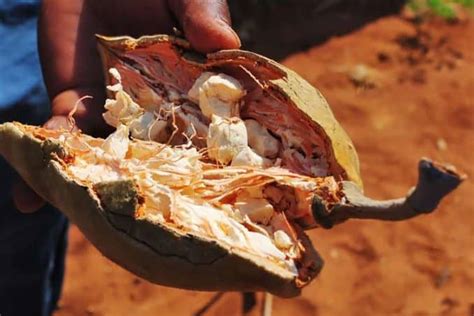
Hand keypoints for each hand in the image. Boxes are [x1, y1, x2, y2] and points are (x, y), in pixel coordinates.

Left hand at [12, 0, 239, 212]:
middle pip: (160, 157)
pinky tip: (29, 197)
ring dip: (98, 187)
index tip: (216, 201)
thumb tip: (225, 43)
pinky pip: (62, 133)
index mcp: (195, 92)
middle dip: (155, 191)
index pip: (210, 131)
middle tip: (154, 235)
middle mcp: (158, 111)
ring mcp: (116, 111)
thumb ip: (203, 13)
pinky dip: (50, 157)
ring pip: (111, 155)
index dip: (213, 165)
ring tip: (90, 225)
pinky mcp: (75, 101)